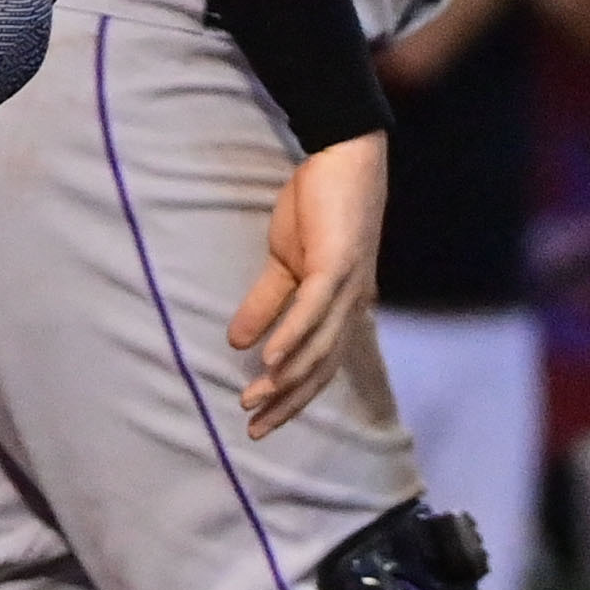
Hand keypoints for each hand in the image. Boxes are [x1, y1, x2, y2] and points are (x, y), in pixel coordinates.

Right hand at [229, 129, 386, 437]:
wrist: (346, 160)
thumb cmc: (318, 206)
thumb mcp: (283, 260)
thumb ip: (266, 302)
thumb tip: (237, 342)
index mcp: (341, 306)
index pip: (318, 365)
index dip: (291, 397)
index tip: (260, 421)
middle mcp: (351, 306)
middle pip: (321, 368)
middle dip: (288, 403)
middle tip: (255, 429)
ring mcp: (346, 287)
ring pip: (319, 347)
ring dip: (285, 378)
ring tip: (255, 399)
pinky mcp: (336, 265)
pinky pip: (313, 309)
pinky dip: (293, 337)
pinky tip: (271, 358)